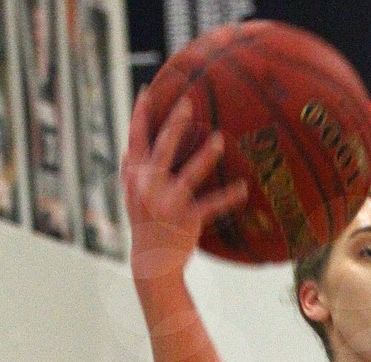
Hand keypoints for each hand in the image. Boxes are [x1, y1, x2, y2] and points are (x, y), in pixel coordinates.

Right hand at [123, 88, 250, 281]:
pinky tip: (243, 188)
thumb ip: (130, 173)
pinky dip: (228, 197)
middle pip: (163, 149)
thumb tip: (127, 149)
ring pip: (189, 175)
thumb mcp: (132, 197)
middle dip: (175, 124)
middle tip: (188, 101)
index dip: (139, 115)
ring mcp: (168, 203)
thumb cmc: (144, 225)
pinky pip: (211, 206)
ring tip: (220, 140)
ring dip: (205, 157)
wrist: (152, 262)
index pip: (136, 140)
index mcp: (136, 177)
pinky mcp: (187, 219)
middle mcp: (149, 187)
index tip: (146, 90)